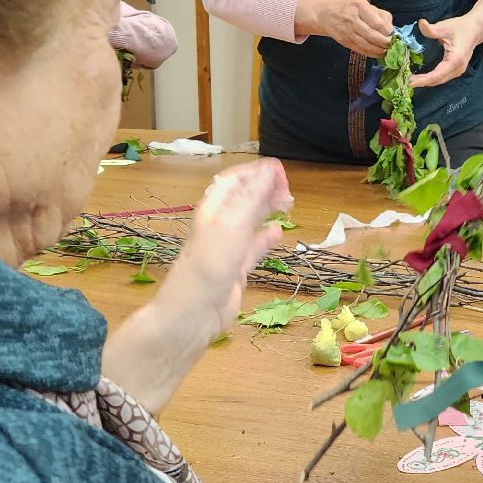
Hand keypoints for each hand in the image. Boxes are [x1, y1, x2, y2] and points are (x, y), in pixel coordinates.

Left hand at [169, 160, 293, 323]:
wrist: (194, 313)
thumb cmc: (209, 266)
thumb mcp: (231, 225)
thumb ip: (252, 197)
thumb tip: (270, 169)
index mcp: (213, 209)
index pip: (236, 180)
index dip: (257, 173)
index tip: (282, 174)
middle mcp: (220, 224)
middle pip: (244, 197)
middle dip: (265, 188)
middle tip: (288, 191)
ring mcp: (228, 246)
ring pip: (251, 219)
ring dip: (268, 209)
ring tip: (288, 204)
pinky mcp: (236, 267)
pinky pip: (254, 246)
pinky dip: (266, 237)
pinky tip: (279, 233)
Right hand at [296, 0, 392, 57]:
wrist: (327, 14)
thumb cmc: (350, 8)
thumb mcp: (365, 4)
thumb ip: (380, 14)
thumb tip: (391, 29)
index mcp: (359, 6)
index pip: (376, 22)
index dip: (387, 30)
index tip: (393, 33)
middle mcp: (352, 19)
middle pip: (372, 35)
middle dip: (385, 42)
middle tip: (394, 45)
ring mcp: (348, 32)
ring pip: (367, 45)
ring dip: (380, 50)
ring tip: (389, 51)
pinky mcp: (346, 42)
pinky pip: (361, 50)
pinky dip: (372, 54)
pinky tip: (380, 54)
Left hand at [411, 14, 482, 88]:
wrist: (474, 29)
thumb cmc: (460, 27)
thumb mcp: (445, 27)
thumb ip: (432, 29)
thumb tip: (420, 23)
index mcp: (455, 60)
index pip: (437, 75)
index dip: (423, 80)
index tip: (410, 81)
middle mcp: (457, 68)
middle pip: (437, 80)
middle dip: (422, 82)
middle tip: (405, 81)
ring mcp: (458, 71)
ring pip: (440, 80)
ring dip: (426, 82)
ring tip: (411, 80)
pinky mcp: (456, 70)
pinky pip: (442, 77)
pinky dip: (431, 79)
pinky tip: (421, 77)